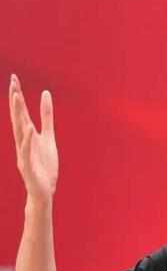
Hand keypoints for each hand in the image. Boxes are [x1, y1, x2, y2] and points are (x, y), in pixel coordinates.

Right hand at [9, 75, 58, 203]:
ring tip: (17, 98)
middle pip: (18, 118)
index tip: (15, 79)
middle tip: (13, 82)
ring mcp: (24, 153)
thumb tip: (45, 96)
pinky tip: (30, 129)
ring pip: (19, 131)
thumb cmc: (44, 166)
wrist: (43, 191)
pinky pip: (27, 151)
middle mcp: (23, 142)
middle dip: (16, 100)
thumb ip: (47, 119)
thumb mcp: (49, 139)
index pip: (21, 113)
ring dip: (18, 115)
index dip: (18, 96)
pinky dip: (28, 140)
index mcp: (28, 136)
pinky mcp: (28, 166)